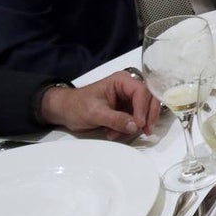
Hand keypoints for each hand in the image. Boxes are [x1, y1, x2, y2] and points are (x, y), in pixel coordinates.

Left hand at [40, 71, 160, 139]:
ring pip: (144, 111)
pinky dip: (128, 128)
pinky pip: (136, 119)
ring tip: (116, 134)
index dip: (143, 108)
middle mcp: (128, 87)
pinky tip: (114, 133)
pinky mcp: (126, 109)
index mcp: (122, 81)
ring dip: (135, 125)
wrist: (66, 111)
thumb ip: (115, 119)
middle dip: (147, 116)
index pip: (141, 91)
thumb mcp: (95, 113)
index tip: (140, 124)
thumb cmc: (77, 106)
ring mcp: (128, 99)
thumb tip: (135, 126)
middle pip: (149, 99)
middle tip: (146, 131)